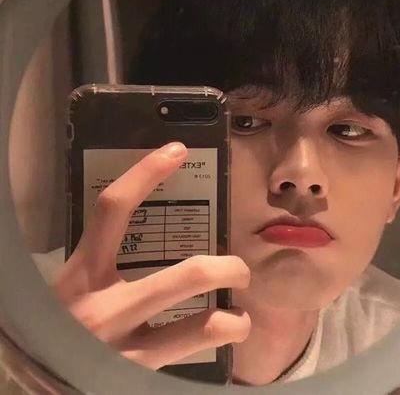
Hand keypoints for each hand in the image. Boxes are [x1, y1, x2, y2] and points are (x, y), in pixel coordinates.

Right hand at [54, 142, 250, 368]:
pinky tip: (220, 341)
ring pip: (202, 327)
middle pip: (186, 276)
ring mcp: (124, 347)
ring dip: (234, 321)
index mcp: (84, 273)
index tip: (177, 152)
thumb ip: (104, 262)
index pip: (113, 210)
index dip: (145, 175)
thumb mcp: (75, 286)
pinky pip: (191, 356)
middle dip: (226, 269)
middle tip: (241, 269)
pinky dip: (215, 347)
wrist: (33, 382)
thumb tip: (151, 232)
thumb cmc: (58, 323)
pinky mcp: (136, 377)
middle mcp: (105, 307)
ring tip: (241, 317)